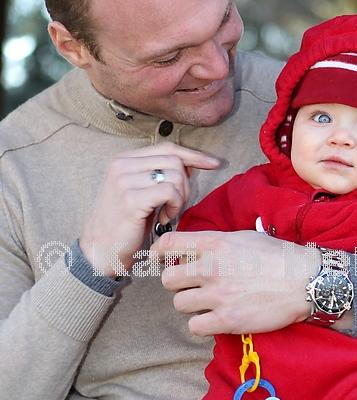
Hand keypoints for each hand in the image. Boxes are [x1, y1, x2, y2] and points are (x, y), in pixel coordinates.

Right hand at [80, 143, 218, 275]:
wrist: (100, 251)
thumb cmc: (124, 225)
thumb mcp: (141, 193)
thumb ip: (159, 175)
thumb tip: (191, 164)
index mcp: (124, 159)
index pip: (168, 147)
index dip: (194, 155)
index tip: (214, 163)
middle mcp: (122, 164)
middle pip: (175, 161)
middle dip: (186, 185)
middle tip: (176, 206)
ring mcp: (124, 180)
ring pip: (175, 176)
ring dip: (180, 198)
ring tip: (167, 214)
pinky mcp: (130, 199)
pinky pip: (169, 192)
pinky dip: (174, 206)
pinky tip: (164, 219)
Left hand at [150, 230, 321, 335]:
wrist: (305, 281)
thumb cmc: (279, 257)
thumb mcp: (245, 237)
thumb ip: (217, 242)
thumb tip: (196, 248)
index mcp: (215, 244)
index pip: (168, 243)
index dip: (159, 252)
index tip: (160, 260)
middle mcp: (211, 268)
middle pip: (168, 279)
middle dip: (178, 283)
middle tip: (193, 286)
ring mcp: (218, 295)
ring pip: (179, 303)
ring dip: (191, 305)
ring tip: (209, 303)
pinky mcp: (227, 320)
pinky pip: (194, 326)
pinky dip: (202, 324)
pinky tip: (216, 318)